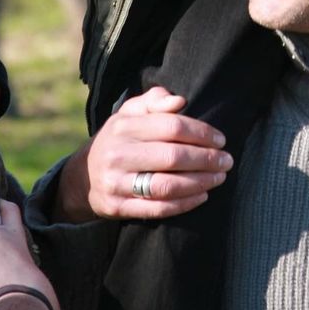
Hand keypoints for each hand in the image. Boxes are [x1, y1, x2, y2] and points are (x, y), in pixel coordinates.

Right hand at [55, 86, 230, 222]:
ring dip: (200, 183)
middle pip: (173, 157)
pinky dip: (185, 203)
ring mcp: (116, 183)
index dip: (202, 133)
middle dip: (206, 160)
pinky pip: (158, 208)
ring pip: (167, 186)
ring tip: (219, 178)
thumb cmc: (118, 140)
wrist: (81, 178)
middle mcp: (118, 154)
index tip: (221, 140)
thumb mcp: (128, 113)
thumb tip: (180, 101)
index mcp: (123, 126)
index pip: (172, 126)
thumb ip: (154, 101)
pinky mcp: (118, 207)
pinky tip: (202, 195)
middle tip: (227, 161)